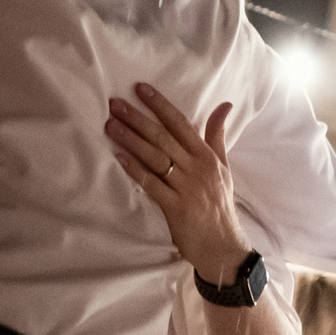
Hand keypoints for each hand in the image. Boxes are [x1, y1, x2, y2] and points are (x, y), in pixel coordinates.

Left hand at [107, 83, 252, 284]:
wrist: (224, 246)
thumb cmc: (220, 204)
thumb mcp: (223, 167)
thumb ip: (217, 136)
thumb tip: (224, 105)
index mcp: (207, 156)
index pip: (181, 123)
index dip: (160, 105)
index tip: (140, 88)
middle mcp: (197, 168)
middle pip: (163, 137)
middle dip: (138, 118)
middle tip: (114, 103)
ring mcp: (187, 188)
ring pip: (155, 157)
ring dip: (131, 140)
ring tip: (110, 125)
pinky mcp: (176, 208)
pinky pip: (152, 185)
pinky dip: (135, 170)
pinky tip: (119, 157)